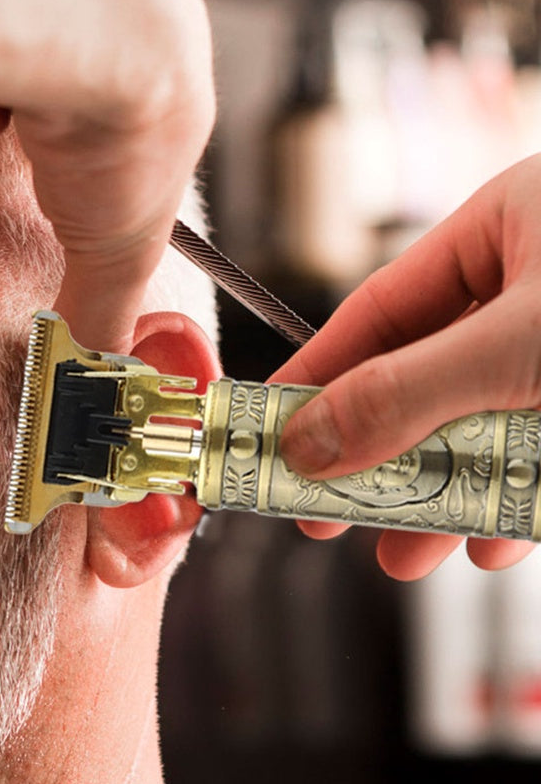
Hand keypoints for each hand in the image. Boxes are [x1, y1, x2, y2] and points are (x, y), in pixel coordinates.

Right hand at [271, 155, 540, 579]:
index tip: (269, 435)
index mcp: (504, 229)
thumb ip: (403, 395)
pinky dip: (513, 498)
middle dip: (377, 457)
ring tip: (408, 553)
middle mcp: (535, 280)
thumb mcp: (518, 350)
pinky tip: (496, 541)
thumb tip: (304, 444)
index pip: (375, 312)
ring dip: (444, 492)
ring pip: (480, 424)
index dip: (316, 377)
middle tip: (328, 515)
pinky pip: (537, 449)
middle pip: (421, 377)